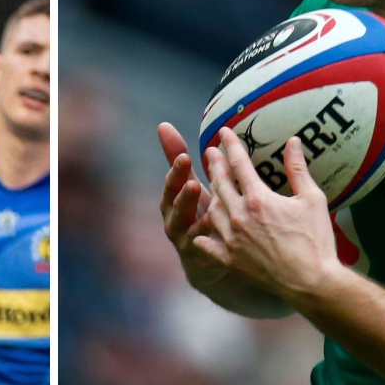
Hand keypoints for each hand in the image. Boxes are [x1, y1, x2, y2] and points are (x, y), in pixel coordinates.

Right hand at [157, 122, 227, 286]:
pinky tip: (222, 234)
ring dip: (199, 222)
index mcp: (172, 201)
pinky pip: (207, 250)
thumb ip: (176, 158)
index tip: (185, 157)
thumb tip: (162, 124)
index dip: (176, 171)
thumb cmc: (197, 212)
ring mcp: (186, 242)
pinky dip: (211, 243)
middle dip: (184, 196)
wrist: (205, 259)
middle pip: (176, 208)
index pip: (171, 183)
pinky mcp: (201, 259)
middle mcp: (174, 221)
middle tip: (194, 183)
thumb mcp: (188, 185)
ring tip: (210, 213)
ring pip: (189, 229)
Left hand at [196, 128, 338, 298]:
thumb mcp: (312, 200)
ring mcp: (231, 239)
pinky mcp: (229, 259)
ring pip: (212, 210)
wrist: (310, 282)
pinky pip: (207, 243)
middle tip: (210, 153)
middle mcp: (238, 216)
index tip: (222, 132)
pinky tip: (202, 229)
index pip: (238, 163)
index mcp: (258, 199)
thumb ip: (298, 169)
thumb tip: (293, 141)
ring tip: (210, 186)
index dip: (229, 145)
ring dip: (210, 195)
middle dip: (214, 165)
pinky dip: (204, 234)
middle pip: (219, 183)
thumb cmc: (316, 241)